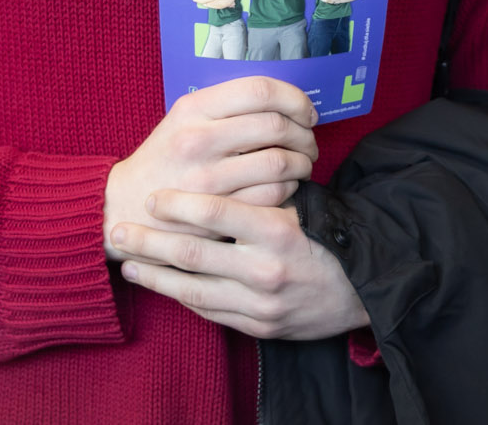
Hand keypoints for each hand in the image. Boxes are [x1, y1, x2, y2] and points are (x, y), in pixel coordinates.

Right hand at [103, 77, 316, 257]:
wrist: (122, 206)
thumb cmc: (165, 159)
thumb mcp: (183, 120)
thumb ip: (228, 106)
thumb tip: (287, 100)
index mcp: (193, 109)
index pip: (260, 89)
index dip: (295, 98)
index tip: (306, 111)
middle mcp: (199, 140)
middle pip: (276, 125)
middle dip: (304, 134)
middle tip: (308, 142)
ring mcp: (206, 179)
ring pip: (280, 162)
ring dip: (302, 162)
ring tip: (301, 164)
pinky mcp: (215, 213)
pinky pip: (272, 195)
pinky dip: (289, 188)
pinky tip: (285, 186)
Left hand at [110, 191, 369, 339]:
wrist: (368, 288)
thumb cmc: (334, 236)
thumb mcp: (305, 205)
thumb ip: (266, 191)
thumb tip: (223, 162)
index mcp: (278, 230)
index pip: (216, 211)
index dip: (178, 204)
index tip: (154, 197)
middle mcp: (266, 270)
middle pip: (191, 254)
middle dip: (148, 241)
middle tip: (119, 231)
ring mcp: (260, 303)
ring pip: (192, 290)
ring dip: (154, 276)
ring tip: (128, 264)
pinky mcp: (259, 327)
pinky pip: (210, 313)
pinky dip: (182, 298)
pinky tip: (163, 286)